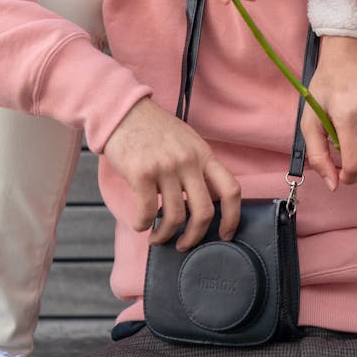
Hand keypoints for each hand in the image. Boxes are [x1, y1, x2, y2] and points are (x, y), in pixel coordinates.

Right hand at [102, 98, 241, 249]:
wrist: (123, 111)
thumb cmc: (154, 129)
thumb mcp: (186, 141)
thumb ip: (197, 166)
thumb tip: (203, 202)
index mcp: (203, 153)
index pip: (231, 189)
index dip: (233, 218)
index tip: (226, 235)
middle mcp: (188, 161)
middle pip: (205, 212)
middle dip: (195, 236)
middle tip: (184, 244)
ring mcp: (166, 167)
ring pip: (175, 216)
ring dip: (165, 235)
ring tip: (157, 237)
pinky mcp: (142, 173)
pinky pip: (147, 211)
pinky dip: (143, 224)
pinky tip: (140, 224)